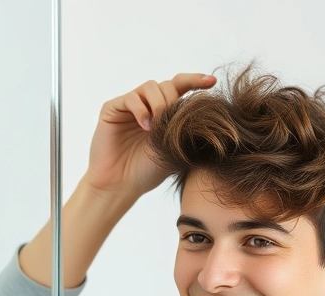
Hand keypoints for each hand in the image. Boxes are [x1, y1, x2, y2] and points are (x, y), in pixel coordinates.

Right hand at [84, 73, 216, 199]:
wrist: (121, 185)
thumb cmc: (149, 171)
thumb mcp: (176, 149)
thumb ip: (189, 128)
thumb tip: (210, 110)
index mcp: (165, 111)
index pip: (182, 87)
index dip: (197, 80)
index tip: (213, 82)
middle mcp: (147, 104)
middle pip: (167, 84)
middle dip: (173, 99)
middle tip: (172, 121)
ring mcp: (130, 106)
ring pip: (150, 86)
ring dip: (159, 103)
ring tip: (158, 125)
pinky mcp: (112, 109)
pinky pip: (131, 98)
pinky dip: (140, 110)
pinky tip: (146, 126)